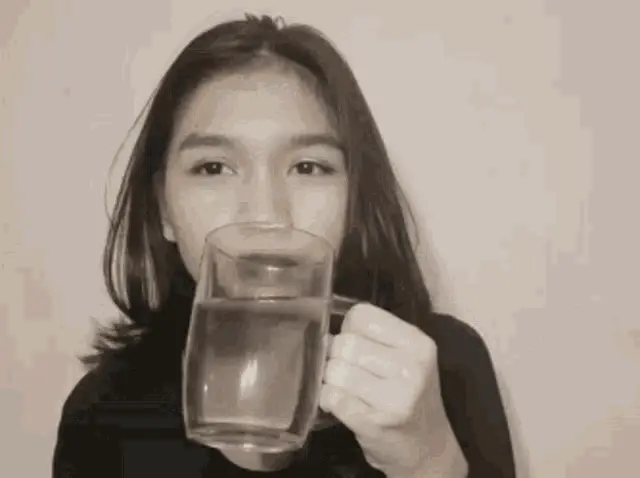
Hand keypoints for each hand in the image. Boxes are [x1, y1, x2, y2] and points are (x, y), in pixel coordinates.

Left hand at [320, 304, 467, 476]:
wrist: (428, 448)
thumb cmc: (410, 396)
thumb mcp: (408, 358)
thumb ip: (375, 337)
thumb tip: (327, 332)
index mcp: (418, 344)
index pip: (361, 315)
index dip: (351, 328)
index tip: (359, 344)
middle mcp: (411, 368)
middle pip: (344, 343)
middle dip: (338, 356)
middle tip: (352, 371)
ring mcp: (394, 397)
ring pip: (334, 370)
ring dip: (333, 380)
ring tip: (350, 389)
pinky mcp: (374, 422)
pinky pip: (331, 397)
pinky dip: (330, 400)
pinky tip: (345, 405)